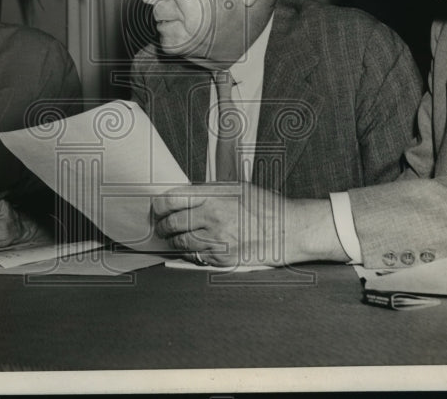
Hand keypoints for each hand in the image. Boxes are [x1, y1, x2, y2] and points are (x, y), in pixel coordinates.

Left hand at [152, 182, 347, 266]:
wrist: (287, 230)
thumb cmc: (265, 206)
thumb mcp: (236, 188)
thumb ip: (209, 192)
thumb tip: (185, 196)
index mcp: (213, 196)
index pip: (171, 200)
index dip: (159, 205)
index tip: (158, 208)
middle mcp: (211, 217)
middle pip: (171, 223)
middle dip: (163, 226)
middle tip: (162, 225)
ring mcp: (216, 240)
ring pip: (180, 243)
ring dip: (173, 241)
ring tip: (174, 237)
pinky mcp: (221, 259)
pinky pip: (194, 258)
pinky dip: (189, 254)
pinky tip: (192, 248)